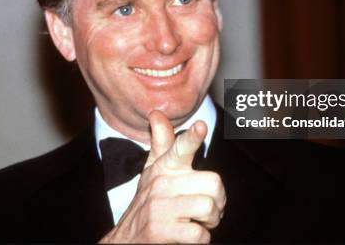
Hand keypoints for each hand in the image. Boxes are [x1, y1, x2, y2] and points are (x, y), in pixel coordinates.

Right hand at [100, 111, 225, 242]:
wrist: (126, 239)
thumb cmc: (148, 203)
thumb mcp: (152, 171)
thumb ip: (161, 142)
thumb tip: (157, 113)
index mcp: (163, 167)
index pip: (178, 148)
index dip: (191, 138)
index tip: (200, 126)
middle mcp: (161, 184)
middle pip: (213, 182)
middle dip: (218, 200)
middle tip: (208, 207)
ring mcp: (160, 208)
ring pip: (209, 206)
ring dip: (211, 220)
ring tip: (199, 221)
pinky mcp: (162, 231)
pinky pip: (199, 233)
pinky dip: (201, 238)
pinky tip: (189, 234)